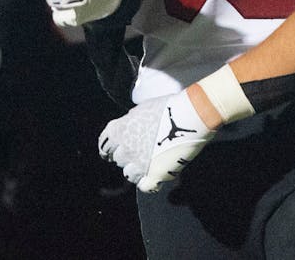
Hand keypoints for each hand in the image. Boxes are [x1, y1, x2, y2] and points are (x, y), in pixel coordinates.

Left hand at [98, 90, 215, 191]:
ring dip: (136, 170)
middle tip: (138, 152)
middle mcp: (126, 148)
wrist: (190, 115)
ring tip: (146, 164)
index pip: (105, 146)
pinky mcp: (156, 174)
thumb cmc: (167, 107)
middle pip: (119, 159)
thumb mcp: (140, 110)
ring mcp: (140, 163)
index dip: (108, 150)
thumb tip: (126, 131)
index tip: (110, 153)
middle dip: (126, 156)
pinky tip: (153, 178)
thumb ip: (128, 123)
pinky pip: (145, 187)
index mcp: (120, 130)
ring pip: (129, 174)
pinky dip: (147, 183)